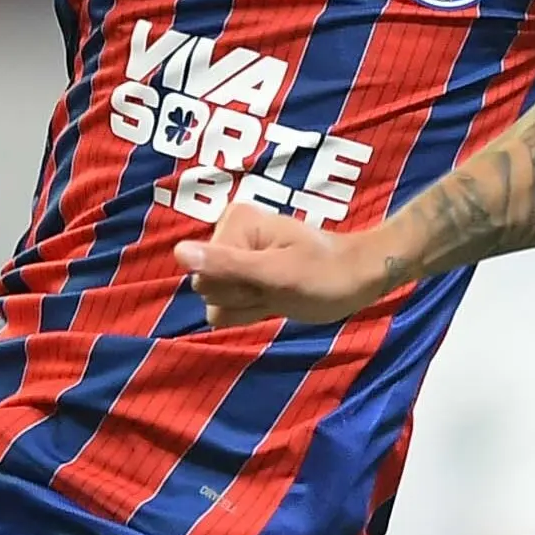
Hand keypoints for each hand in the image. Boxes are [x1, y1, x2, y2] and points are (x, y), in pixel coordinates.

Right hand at [174, 201, 400, 327]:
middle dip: (242, 296)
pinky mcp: (243, 277)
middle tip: (277, 286)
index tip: (271, 279)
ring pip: (215, 301)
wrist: (358, 280)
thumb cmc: (325, 275)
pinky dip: (250, 312)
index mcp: (233, 223)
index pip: (203, 272)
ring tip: (279, 292)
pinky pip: (226, 307)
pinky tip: (273, 301)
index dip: (237, 286)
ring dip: (248, 306)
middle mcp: (228, 237)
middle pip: (206, 287)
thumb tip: (177, 253)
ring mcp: (235, 258)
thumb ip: (226, 265)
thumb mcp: (276, 273)